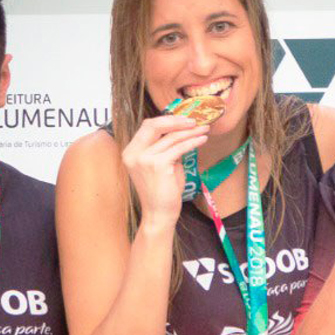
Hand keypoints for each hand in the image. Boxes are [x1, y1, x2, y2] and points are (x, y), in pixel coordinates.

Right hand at [122, 115, 209, 229]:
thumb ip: (166, 148)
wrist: (159, 214)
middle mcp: (134, 153)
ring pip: (171, 137)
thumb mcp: (162, 165)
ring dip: (190, 131)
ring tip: (204, 129)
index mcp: (131, 152)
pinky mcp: (158, 165)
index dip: (166, 120)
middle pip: (155, 125)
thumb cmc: (162, 192)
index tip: (183, 119)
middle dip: (177, 120)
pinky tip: (202, 140)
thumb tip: (182, 131)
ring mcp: (144, 158)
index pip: (147, 127)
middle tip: (195, 120)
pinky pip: (179, 148)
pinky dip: (192, 142)